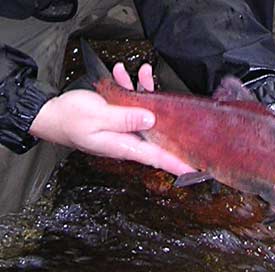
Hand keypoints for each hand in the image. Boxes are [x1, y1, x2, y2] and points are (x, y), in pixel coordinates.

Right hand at [30, 63, 193, 175]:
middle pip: (158, 132)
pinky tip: (123, 73)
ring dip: (147, 91)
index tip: (196, 169)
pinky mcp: (118, 116)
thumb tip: (151, 119)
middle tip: (182, 105)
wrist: (49, 114)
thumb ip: (125, 119)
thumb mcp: (97, 117)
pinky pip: (132, 104)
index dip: (177, 163)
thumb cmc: (69, 119)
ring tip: (142, 71)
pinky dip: (131, 88)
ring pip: (146, 112)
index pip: (157, 157)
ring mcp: (124, 128)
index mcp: (124, 145)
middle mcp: (127, 139)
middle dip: (170, 116)